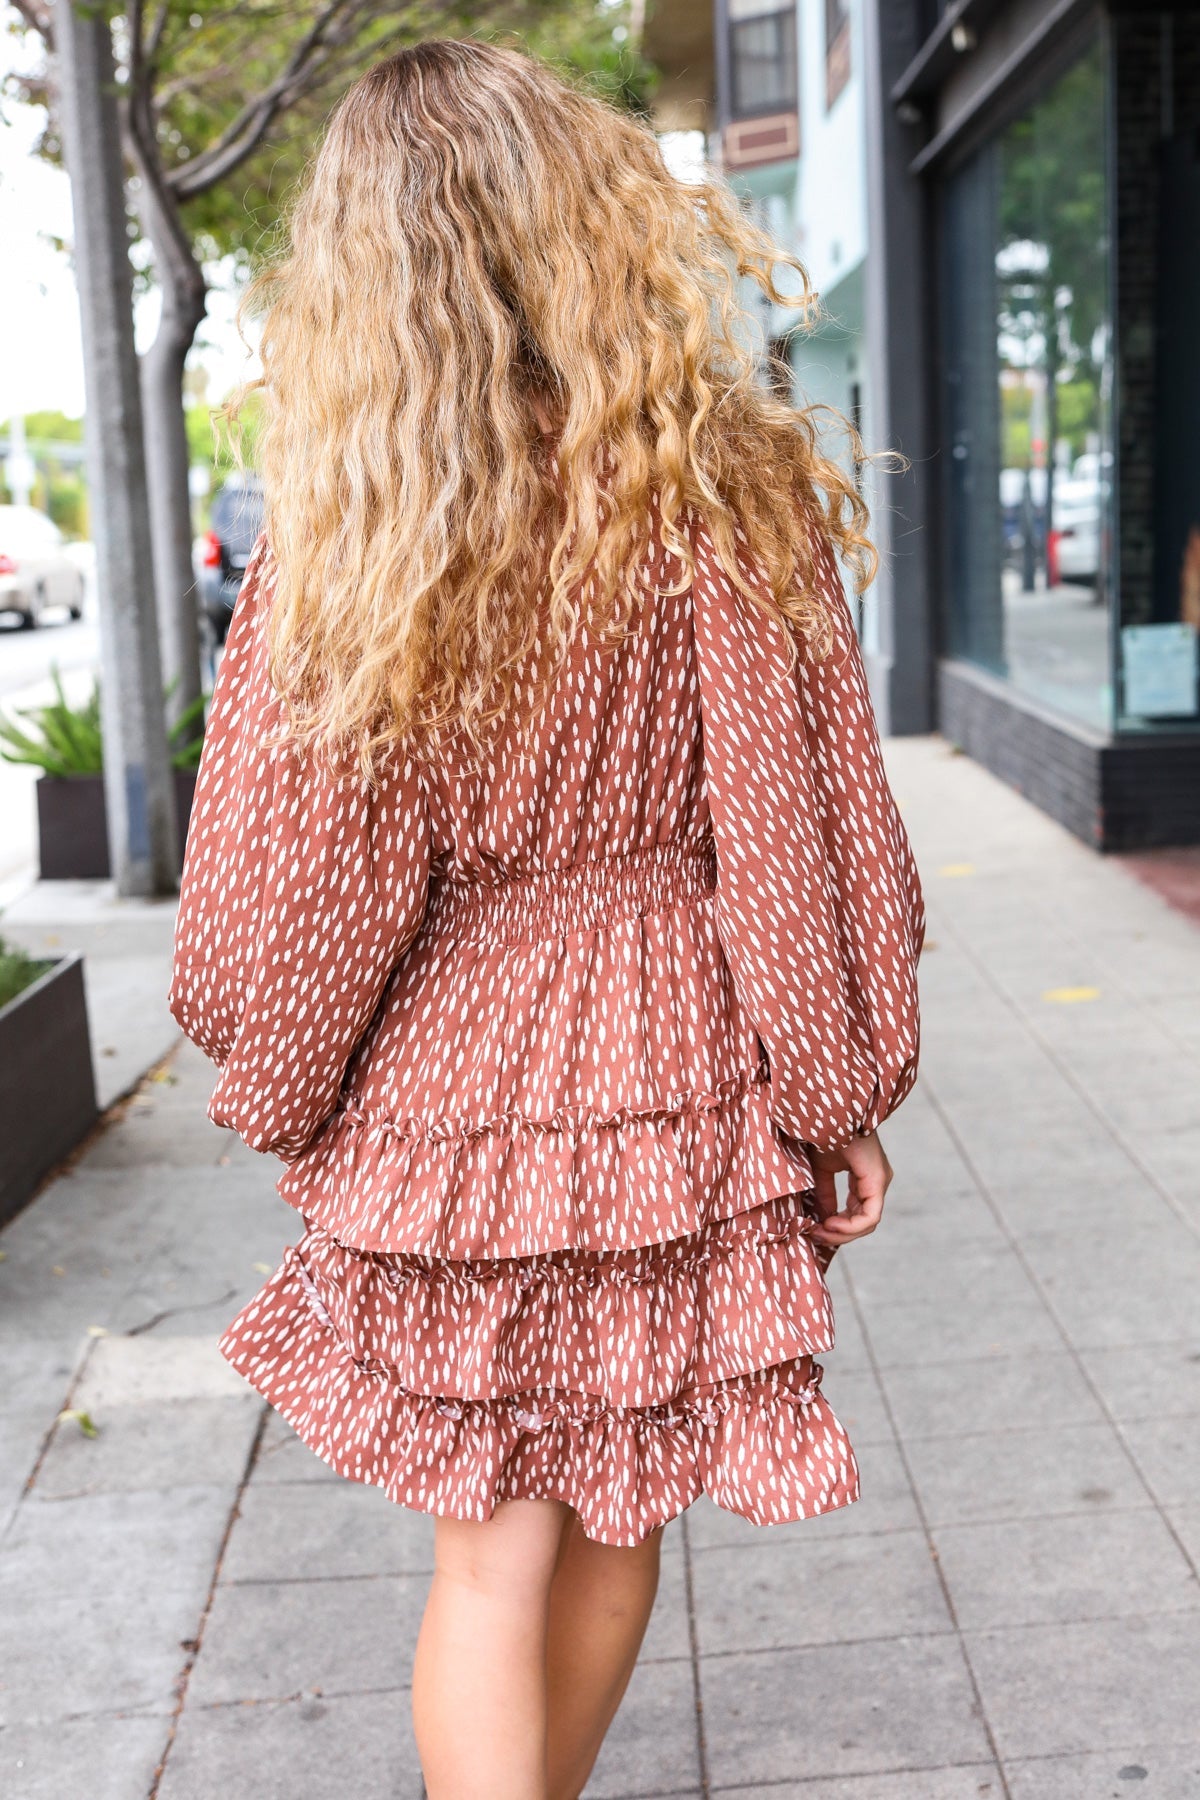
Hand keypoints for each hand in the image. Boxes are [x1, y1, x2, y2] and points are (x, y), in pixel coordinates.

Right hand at [806, 1131, 892, 1246]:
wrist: (829, 1113)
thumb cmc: (825, 1134)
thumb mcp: (820, 1170)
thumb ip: (824, 1194)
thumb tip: (822, 1221)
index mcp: (866, 1178)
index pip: (856, 1213)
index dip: (836, 1227)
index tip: (813, 1228)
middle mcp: (877, 1182)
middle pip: (863, 1222)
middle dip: (837, 1234)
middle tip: (814, 1234)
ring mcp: (880, 1181)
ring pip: (868, 1223)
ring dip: (842, 1233)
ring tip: (820, 1231)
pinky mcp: (878, 1181)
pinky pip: (870, 1216)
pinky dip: (850, 1226)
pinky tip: (830, 1224)